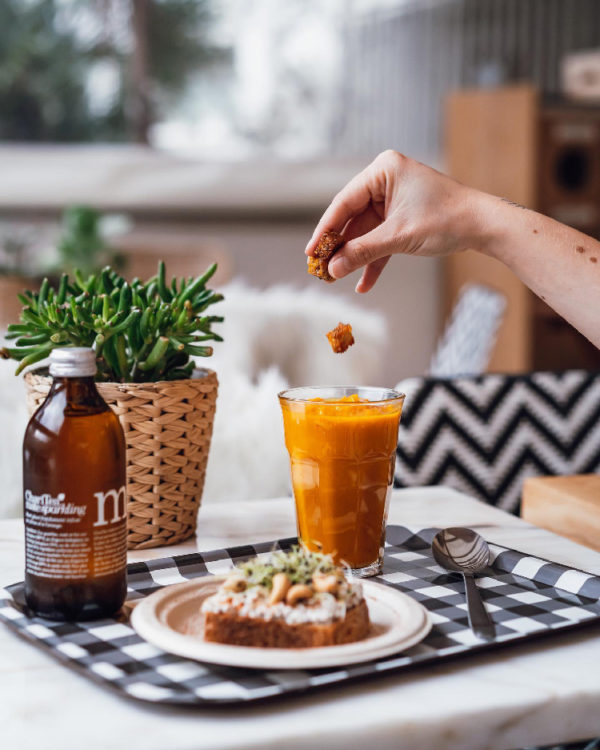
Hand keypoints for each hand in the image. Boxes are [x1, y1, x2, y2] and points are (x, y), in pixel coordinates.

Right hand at [305, 150, 480, 291]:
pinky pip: (381, 239)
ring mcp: (394, 199)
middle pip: (352, 219)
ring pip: (365, 233)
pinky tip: (363, 284)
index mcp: (383, 170)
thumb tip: (332, 270)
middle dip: (340, 248)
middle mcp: (385, 181)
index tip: (310, 253)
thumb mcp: (398, 237)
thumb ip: (362, 252)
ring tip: (336, 279)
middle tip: (320, 270)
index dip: (325, 230)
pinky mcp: (402, 217)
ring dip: (355, 258)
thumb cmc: (446, 219)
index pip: (344, 202)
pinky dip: (374, 260)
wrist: (482, 226)